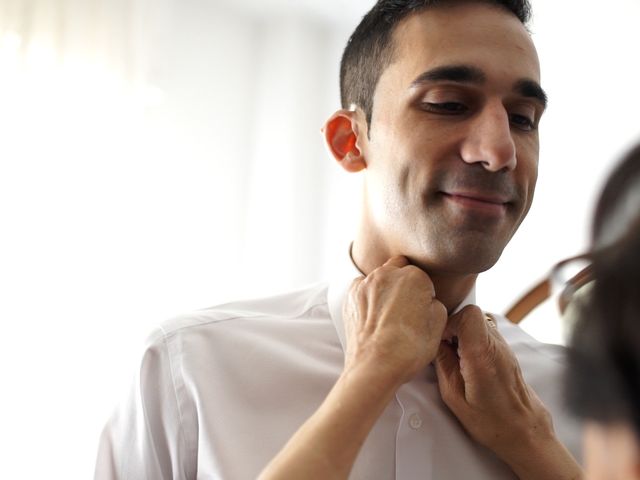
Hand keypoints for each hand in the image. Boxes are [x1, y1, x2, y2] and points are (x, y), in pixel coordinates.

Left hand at [343, 256, 447, 385]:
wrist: (376, 365)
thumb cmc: (408, 348)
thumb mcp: (439, 324)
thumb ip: (435, 302)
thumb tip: (427, 300)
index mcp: (414, 276)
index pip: (422, 276)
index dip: (424, 294)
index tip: (421, 309)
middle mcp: (387, 273)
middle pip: (399, 270)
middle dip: (403, 283)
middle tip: (405, 308)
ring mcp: (366, 283)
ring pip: (379, 278)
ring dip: (384, 289)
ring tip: (387, 315)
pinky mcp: (350, 295)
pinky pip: (362, 289)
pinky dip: (367, 297)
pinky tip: (373, 317)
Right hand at [434, 305, 581, 479]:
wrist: (523, 431)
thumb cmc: (491, 421)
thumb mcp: (454, 397)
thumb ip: (442, 364)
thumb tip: (433, 343)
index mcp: (483, 356)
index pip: (468, 315)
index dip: (449, 322)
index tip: (440, 340)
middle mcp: (497, 346)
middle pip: (472, 314)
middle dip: (453, 327)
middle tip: (446, 349)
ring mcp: (504, 347)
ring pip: (478, 322)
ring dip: (462, 334)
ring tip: (456, 357)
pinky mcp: (506, 351)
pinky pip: (485, 333)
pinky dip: (471, 340)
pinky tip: (467, 361)